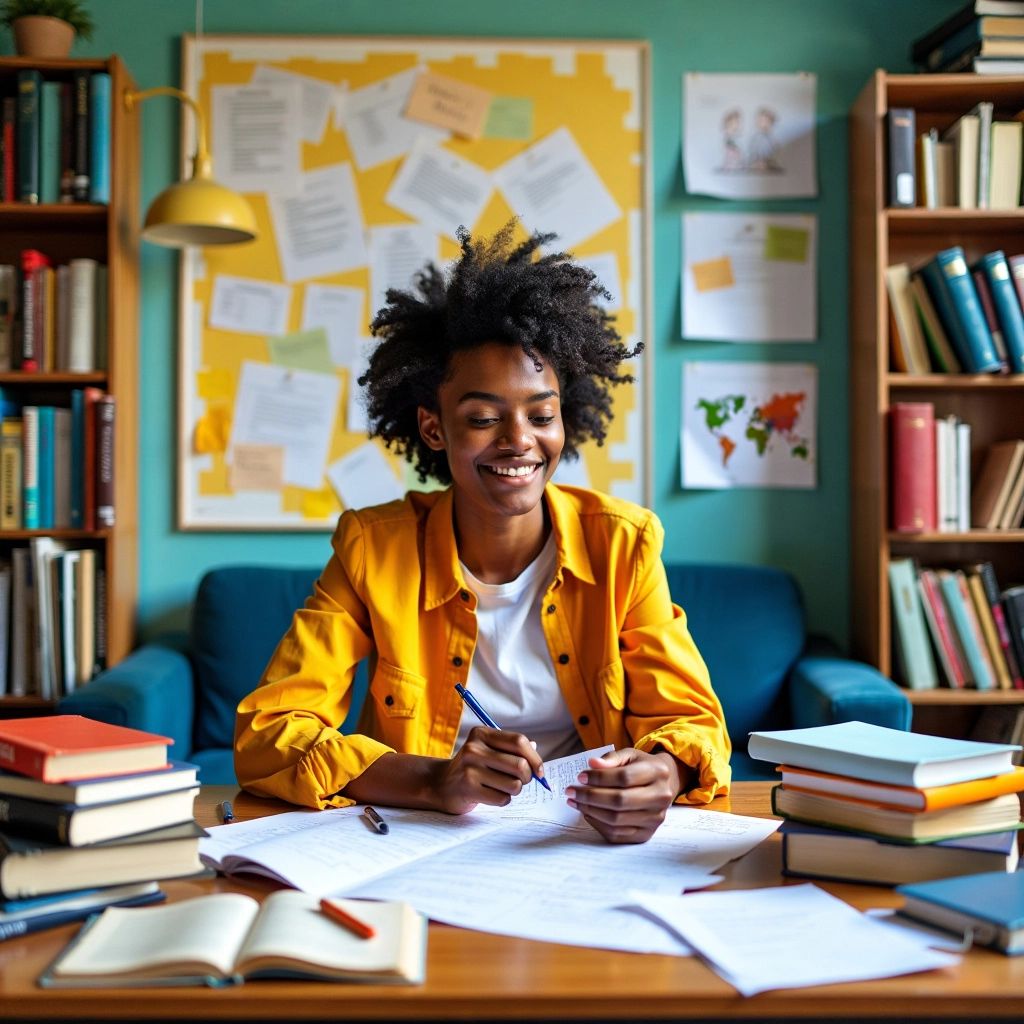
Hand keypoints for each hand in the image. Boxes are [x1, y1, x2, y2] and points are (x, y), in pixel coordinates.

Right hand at [432, 727, 545, 814]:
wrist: (442, 784)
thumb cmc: (473, 767)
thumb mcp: (489, 750)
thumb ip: (512, 750)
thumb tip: (536, 752)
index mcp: (482, 733)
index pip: (519, 742)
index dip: (535, 758)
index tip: (540, 771)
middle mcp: (474, 748)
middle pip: (520, 765)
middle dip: (527, 777)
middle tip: (521, 781)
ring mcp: (470, 768)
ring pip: (514, 785)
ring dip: (514, 790)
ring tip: (501, 787)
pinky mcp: (468, 788)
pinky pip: (502, 799)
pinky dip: (502, 800)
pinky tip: (491, 795)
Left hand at [565, 748, 682, 843]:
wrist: (663, 785)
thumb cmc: (641, 767)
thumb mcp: (630, 755)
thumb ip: (611, 758)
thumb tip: (592, 764)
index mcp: (657, 772)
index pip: (624, 777)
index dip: (599, 778)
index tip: (580, 776)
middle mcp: (661, 797)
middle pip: (620, 801)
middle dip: (590, 796)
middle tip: (571, 791)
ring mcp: (655, 819)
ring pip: (616, 820)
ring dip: (590, 811)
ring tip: (575, 801)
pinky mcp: (646, 834)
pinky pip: (617, 834)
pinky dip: (597, 824)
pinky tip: (587, 813)